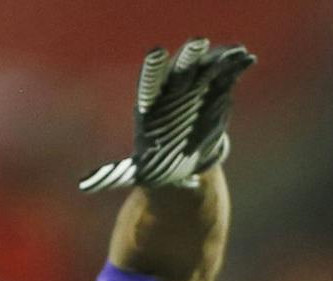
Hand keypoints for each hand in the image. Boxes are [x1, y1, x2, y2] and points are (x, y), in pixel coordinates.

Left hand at [80, 38, 254, 192]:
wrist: (184, 160)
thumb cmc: (155, 165)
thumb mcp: (135, 173)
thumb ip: (114, 175)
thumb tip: (85, 185)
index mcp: (150, 105)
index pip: (150, 81)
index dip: (153, 68)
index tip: (156, 53)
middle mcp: (172, 90)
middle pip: (180, 69)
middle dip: (188, 56)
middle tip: (198, 43)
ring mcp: (195, 87)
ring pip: (206, 67)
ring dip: (219, 57)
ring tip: (235, 51)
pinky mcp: (216, 91)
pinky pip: (226, 75)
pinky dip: (236, 66)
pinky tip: (247, 58)